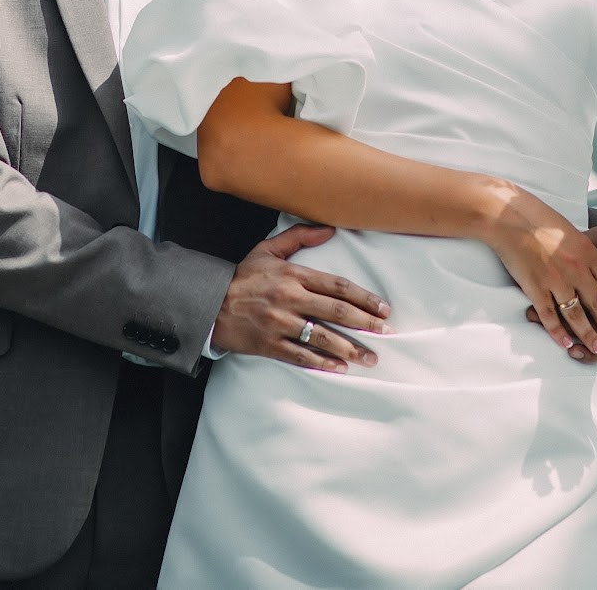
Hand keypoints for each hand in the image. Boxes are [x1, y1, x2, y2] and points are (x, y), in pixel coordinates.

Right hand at [211, 224, 390, 372]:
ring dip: (351, 349)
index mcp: (293, 274)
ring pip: (323, 337)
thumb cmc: (242, 277)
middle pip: (336, 311)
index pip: (337, 285)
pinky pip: (302, 356)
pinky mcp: (270, 344)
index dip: (364, 297)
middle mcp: (290, 298)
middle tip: (387, 332)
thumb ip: (299, 237)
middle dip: (366, 323)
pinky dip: (323, 363)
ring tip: (371, 358)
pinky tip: (341, 368)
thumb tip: (330, 229)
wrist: (209, 304)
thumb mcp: (267, 250)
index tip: (383, 307)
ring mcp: (280, 323)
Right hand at [478, 183, 596, 359]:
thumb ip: (583, 248)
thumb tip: (592, 261)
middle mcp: (575, 269)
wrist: (509, 217)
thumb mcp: (570, 230)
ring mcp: (555, 280)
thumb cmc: (536, 218)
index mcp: (587, 252)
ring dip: (588, 334)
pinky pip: (550, 316)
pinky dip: (558, 332)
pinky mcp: (536, 288)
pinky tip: (566, 342)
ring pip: (577, 315)